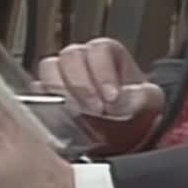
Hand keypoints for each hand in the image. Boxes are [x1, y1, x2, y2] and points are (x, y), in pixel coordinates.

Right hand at [37, 38, 163, 155]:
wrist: (125, 138)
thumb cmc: (136, 113)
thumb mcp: (149, 102)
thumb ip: (140, 97)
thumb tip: (123, 100)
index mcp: (106, 53)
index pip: (99, 50)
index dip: (104, 73)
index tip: (112, 98)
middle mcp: (81, 60)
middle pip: (70, 56)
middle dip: (82, 84)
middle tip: (94, 108)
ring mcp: (61, 77)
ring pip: (49, 69)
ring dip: (61, 91)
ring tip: (76, 113)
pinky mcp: (46, 98)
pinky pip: (38, 94)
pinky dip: (46, 105)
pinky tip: (61, 120)